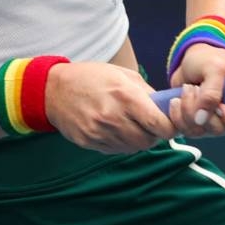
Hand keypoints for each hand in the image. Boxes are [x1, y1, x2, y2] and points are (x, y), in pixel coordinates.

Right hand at [45, 61, 176, 153]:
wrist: (53, 89)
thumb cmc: (91, 77)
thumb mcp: (122, 74)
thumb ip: (146, 92)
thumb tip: (166, 108)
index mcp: (125, 96)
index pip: (159, 125)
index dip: (170, 127)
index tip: (169, 122)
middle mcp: (113, 116)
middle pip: (148, 140)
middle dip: (154, 134)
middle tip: (150, 124)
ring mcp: (100, 132)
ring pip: (133, 148)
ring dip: (138, 139)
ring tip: (131, 124)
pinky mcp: (89, 142)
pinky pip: (116, 150)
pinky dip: (122, 143)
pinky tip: (115, 128)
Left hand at [167, 43, 224, 138]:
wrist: (190, 62)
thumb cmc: (209, 59)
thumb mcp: (215, 66)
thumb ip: (212, 91)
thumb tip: (201, 119)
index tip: (220, 106)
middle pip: (220, 129)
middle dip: (202, 109)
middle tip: (195, 88)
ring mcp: (217, 123)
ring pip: (201, 132)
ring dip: (187, 110)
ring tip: (186, 89)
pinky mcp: (199, 126)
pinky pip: (187, 131)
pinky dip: (177, 116)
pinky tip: (176, 100)